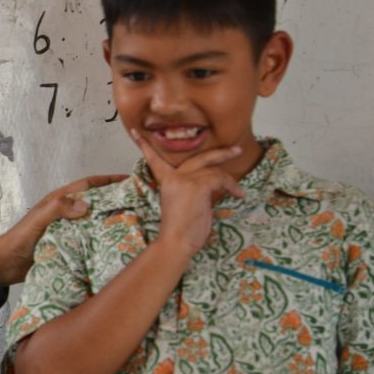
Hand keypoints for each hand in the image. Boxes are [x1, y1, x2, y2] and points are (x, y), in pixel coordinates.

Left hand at [0, 173, 127, 284]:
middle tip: (141, 203)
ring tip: (137, 224)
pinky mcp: (70, 246)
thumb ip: (58, 208)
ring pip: (95, 220)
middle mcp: (67, 213)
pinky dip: (103, 239)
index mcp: (60, 200)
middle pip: (96, 202)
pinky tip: (119, 245)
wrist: (7, 264)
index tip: (130, 179)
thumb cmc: (21, 238)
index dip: (108, 180)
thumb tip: (87, 205)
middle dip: (116, 200)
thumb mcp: (38, 219)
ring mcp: (70, 230)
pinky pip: (90, 239)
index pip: (88, 185)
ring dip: (112, 220)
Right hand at [131, 129, 244, 256]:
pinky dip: (232, 186)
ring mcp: (184, 180)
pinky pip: (220, 179)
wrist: (176, 241)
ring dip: (230, 181)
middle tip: (236, 149)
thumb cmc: (179, 229)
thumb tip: (211, 184)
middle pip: (198, 157)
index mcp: (165, 180)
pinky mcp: (197, 186)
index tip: (135, 132)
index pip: (154, 159)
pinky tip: (238, 195)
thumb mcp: (181, 203)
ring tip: (239, 191)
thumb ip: (190, 188)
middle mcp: (173, 176)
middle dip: (220, 153)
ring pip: (213, 170)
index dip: (144, 145)